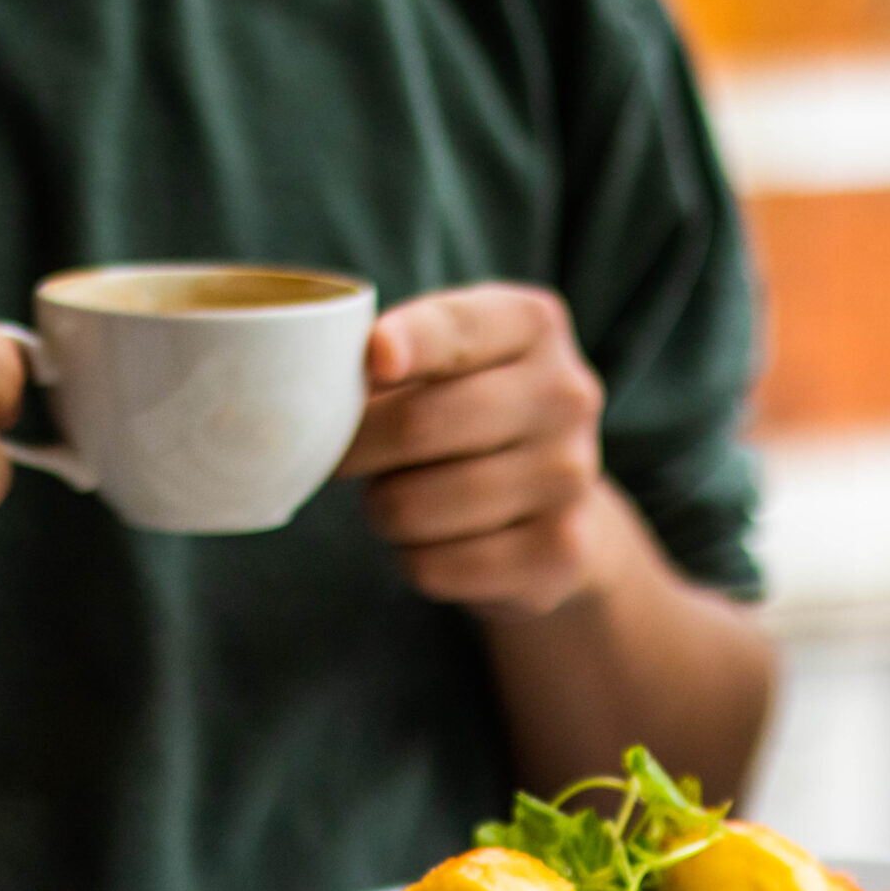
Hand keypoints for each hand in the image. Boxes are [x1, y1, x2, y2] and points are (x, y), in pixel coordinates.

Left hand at [338, 284, 613, 616]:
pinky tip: (439, 540)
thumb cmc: (473, 413)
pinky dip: (414, 557)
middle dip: (353, 449)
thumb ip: (393, 354)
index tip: (376, 358)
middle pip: (418, 425)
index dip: (412, 342)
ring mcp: (569, 476)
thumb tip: (319, 391)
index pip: (458, 329)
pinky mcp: (559, 551)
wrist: (560, 502)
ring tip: (404, 496)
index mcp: (533, 325)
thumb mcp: (448, 357)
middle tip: (337, 456)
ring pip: (413, 506)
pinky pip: (434, 565)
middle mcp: (565, 395)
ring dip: (383, 509)